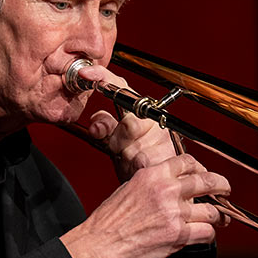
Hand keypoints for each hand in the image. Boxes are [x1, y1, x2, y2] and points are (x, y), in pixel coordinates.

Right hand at [60, 154, 230, 257]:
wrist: (99, 244)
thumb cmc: (109, 221)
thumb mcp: (129, 188)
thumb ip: (152, 183)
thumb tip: (168, 184)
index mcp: (153, 175)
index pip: (187, 162)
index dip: (200, 167)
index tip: (204, 173)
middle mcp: (166, 190)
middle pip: (208, 181)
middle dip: (221, 185)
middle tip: (225, 189)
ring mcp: (174, 213)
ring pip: (211, 210)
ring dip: (217, 215)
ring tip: (217, 218)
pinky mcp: (177, 236)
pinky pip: (206, 232)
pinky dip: (209, 234)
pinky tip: (205, 234)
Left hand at [79, 65, 175, 181]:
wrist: (163, 183)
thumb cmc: (139, 162)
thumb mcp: (116, 143)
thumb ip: (105, 128)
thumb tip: (97, 124)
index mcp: (141, 111)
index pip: (121, 88)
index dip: (103, 78)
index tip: (86, 74)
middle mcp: (155, 120)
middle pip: (129, 124)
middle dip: (118, 142)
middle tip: (121, 151)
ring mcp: (165, 138)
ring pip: (133, 147)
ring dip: (127, 160)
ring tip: (132, 163)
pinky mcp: (171, 157)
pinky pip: (143, 162)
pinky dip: (136, 169)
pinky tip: (139, 170)